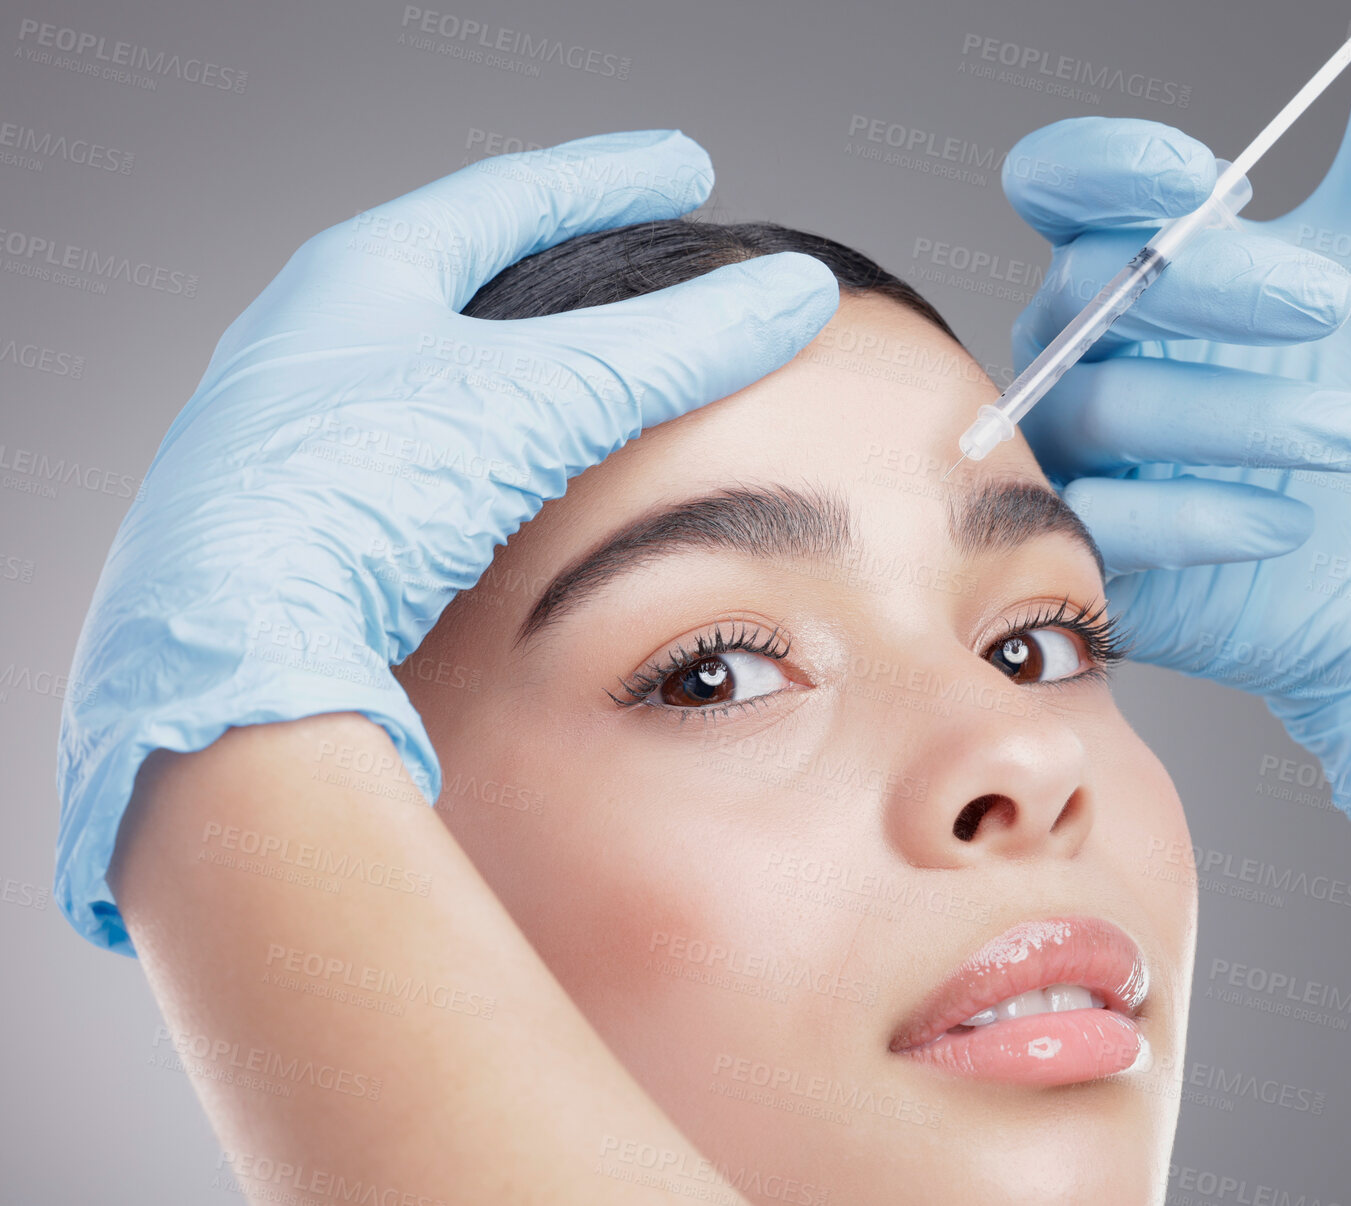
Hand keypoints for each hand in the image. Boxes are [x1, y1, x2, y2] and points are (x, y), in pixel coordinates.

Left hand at [56, 129, 840, 950]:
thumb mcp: (541, 401)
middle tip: (635, 245)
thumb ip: (674, 348)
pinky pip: (408, 444)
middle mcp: (314, 338)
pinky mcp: (296, 514)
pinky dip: (477, 434)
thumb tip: (789, 292)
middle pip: (461, 267)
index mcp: (360, 277)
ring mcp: (295, 427)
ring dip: (512, 351)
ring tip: (578, 354)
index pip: (511, 195)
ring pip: (428, 362)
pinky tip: (502, 468)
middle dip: (558, 252)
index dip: (610, 176)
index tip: (683, 168)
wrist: (233, 650)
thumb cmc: (353, 498)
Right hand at [1007, 0, 1350, 815]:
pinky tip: (1286, 521)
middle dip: (1218, 287)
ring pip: (1107, 405)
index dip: (1107, 168)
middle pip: (1088, 288)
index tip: (1205, 177)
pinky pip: (1104, 521)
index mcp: (1135, 261)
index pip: (1061, 184)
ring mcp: (1077, 451)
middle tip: (1336, 304)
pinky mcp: (1089, 550)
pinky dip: (1199, 515)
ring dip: (1250, 416)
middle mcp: (1084, 349)